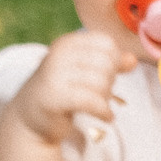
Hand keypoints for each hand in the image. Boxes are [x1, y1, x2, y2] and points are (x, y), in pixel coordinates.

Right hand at [11, 30, 134, 147]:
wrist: (29, 117)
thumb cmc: (61, 92)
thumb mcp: (84, 72)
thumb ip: (110, 63)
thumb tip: (132, 60)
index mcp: (67, 43)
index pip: (106, 44)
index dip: (114, 61)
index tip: (107, 76)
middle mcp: (59, 54)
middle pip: (106, 63)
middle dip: (110, 82)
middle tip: (101, 94)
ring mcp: (54, 75)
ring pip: (101, 83)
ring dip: (107, 98)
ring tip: (100, 105)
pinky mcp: (55, 97)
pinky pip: (92, 101)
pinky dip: (104, 112)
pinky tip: (106, 117)